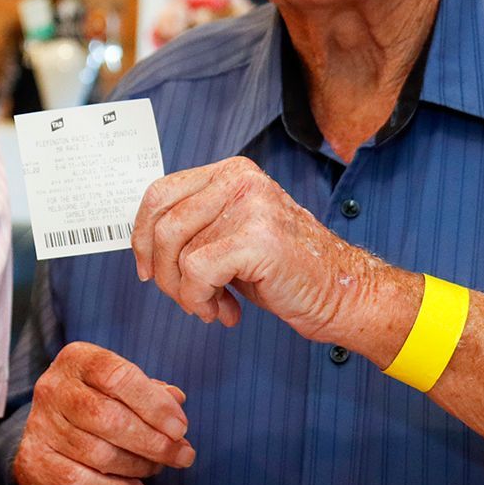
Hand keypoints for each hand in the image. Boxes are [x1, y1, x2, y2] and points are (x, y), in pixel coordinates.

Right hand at [13, 342, 194, 484]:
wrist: (47, 435)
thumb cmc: (96, 403)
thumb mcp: (121, 387)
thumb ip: (151, 391)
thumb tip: (176, 401)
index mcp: (77, 359)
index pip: (116, 376)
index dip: (153, 404)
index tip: (181, 428)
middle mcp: (53, 388)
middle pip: (108, 418)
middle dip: (153, 442)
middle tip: (182, 456)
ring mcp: (41, 425)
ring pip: (99, 454)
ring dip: (139, 466)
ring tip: (157, 467)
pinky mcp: (36, 460)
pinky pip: (82, 483)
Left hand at [131, 156, 359, 335]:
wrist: (342, 293)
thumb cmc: (284, 271)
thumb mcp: (231, 234)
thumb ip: (194, 227)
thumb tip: (142, 244)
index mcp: (230, 172)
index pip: (159, 194)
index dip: (141, 236)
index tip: (147, 270)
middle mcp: (239, 180)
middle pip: (162, 225)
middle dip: (164, 272)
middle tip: (186, 299)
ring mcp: (250, 205)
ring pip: (176, 251)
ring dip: (184, 292)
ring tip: (210, 307)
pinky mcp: (257, 239)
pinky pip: (196, 272)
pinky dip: (200, 300)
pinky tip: (226, 312)